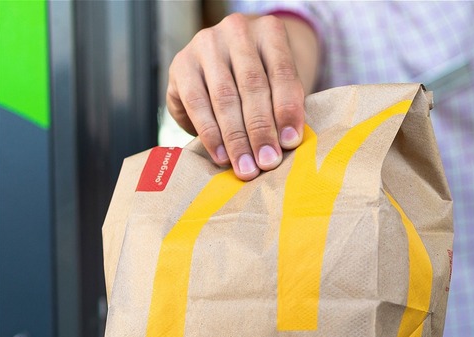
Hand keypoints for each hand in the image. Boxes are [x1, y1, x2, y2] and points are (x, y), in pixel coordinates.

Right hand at [167, 13, 317, 180]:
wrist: (228, 61)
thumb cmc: (264, 79)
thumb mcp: (280, 84)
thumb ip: (285, 106)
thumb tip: (286, 144)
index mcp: (270, 32)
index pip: (282, 73)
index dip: (287, 110)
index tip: (290, 142)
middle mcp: (237, 31)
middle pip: (252, 86)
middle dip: (261, 130)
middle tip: (267, 162)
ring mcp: (206, 44)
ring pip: (224, 97)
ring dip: (236, 138)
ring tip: (246, 167)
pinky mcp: (182, 64)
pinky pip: (196, 103)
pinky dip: (210, 134)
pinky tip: (221, 156)